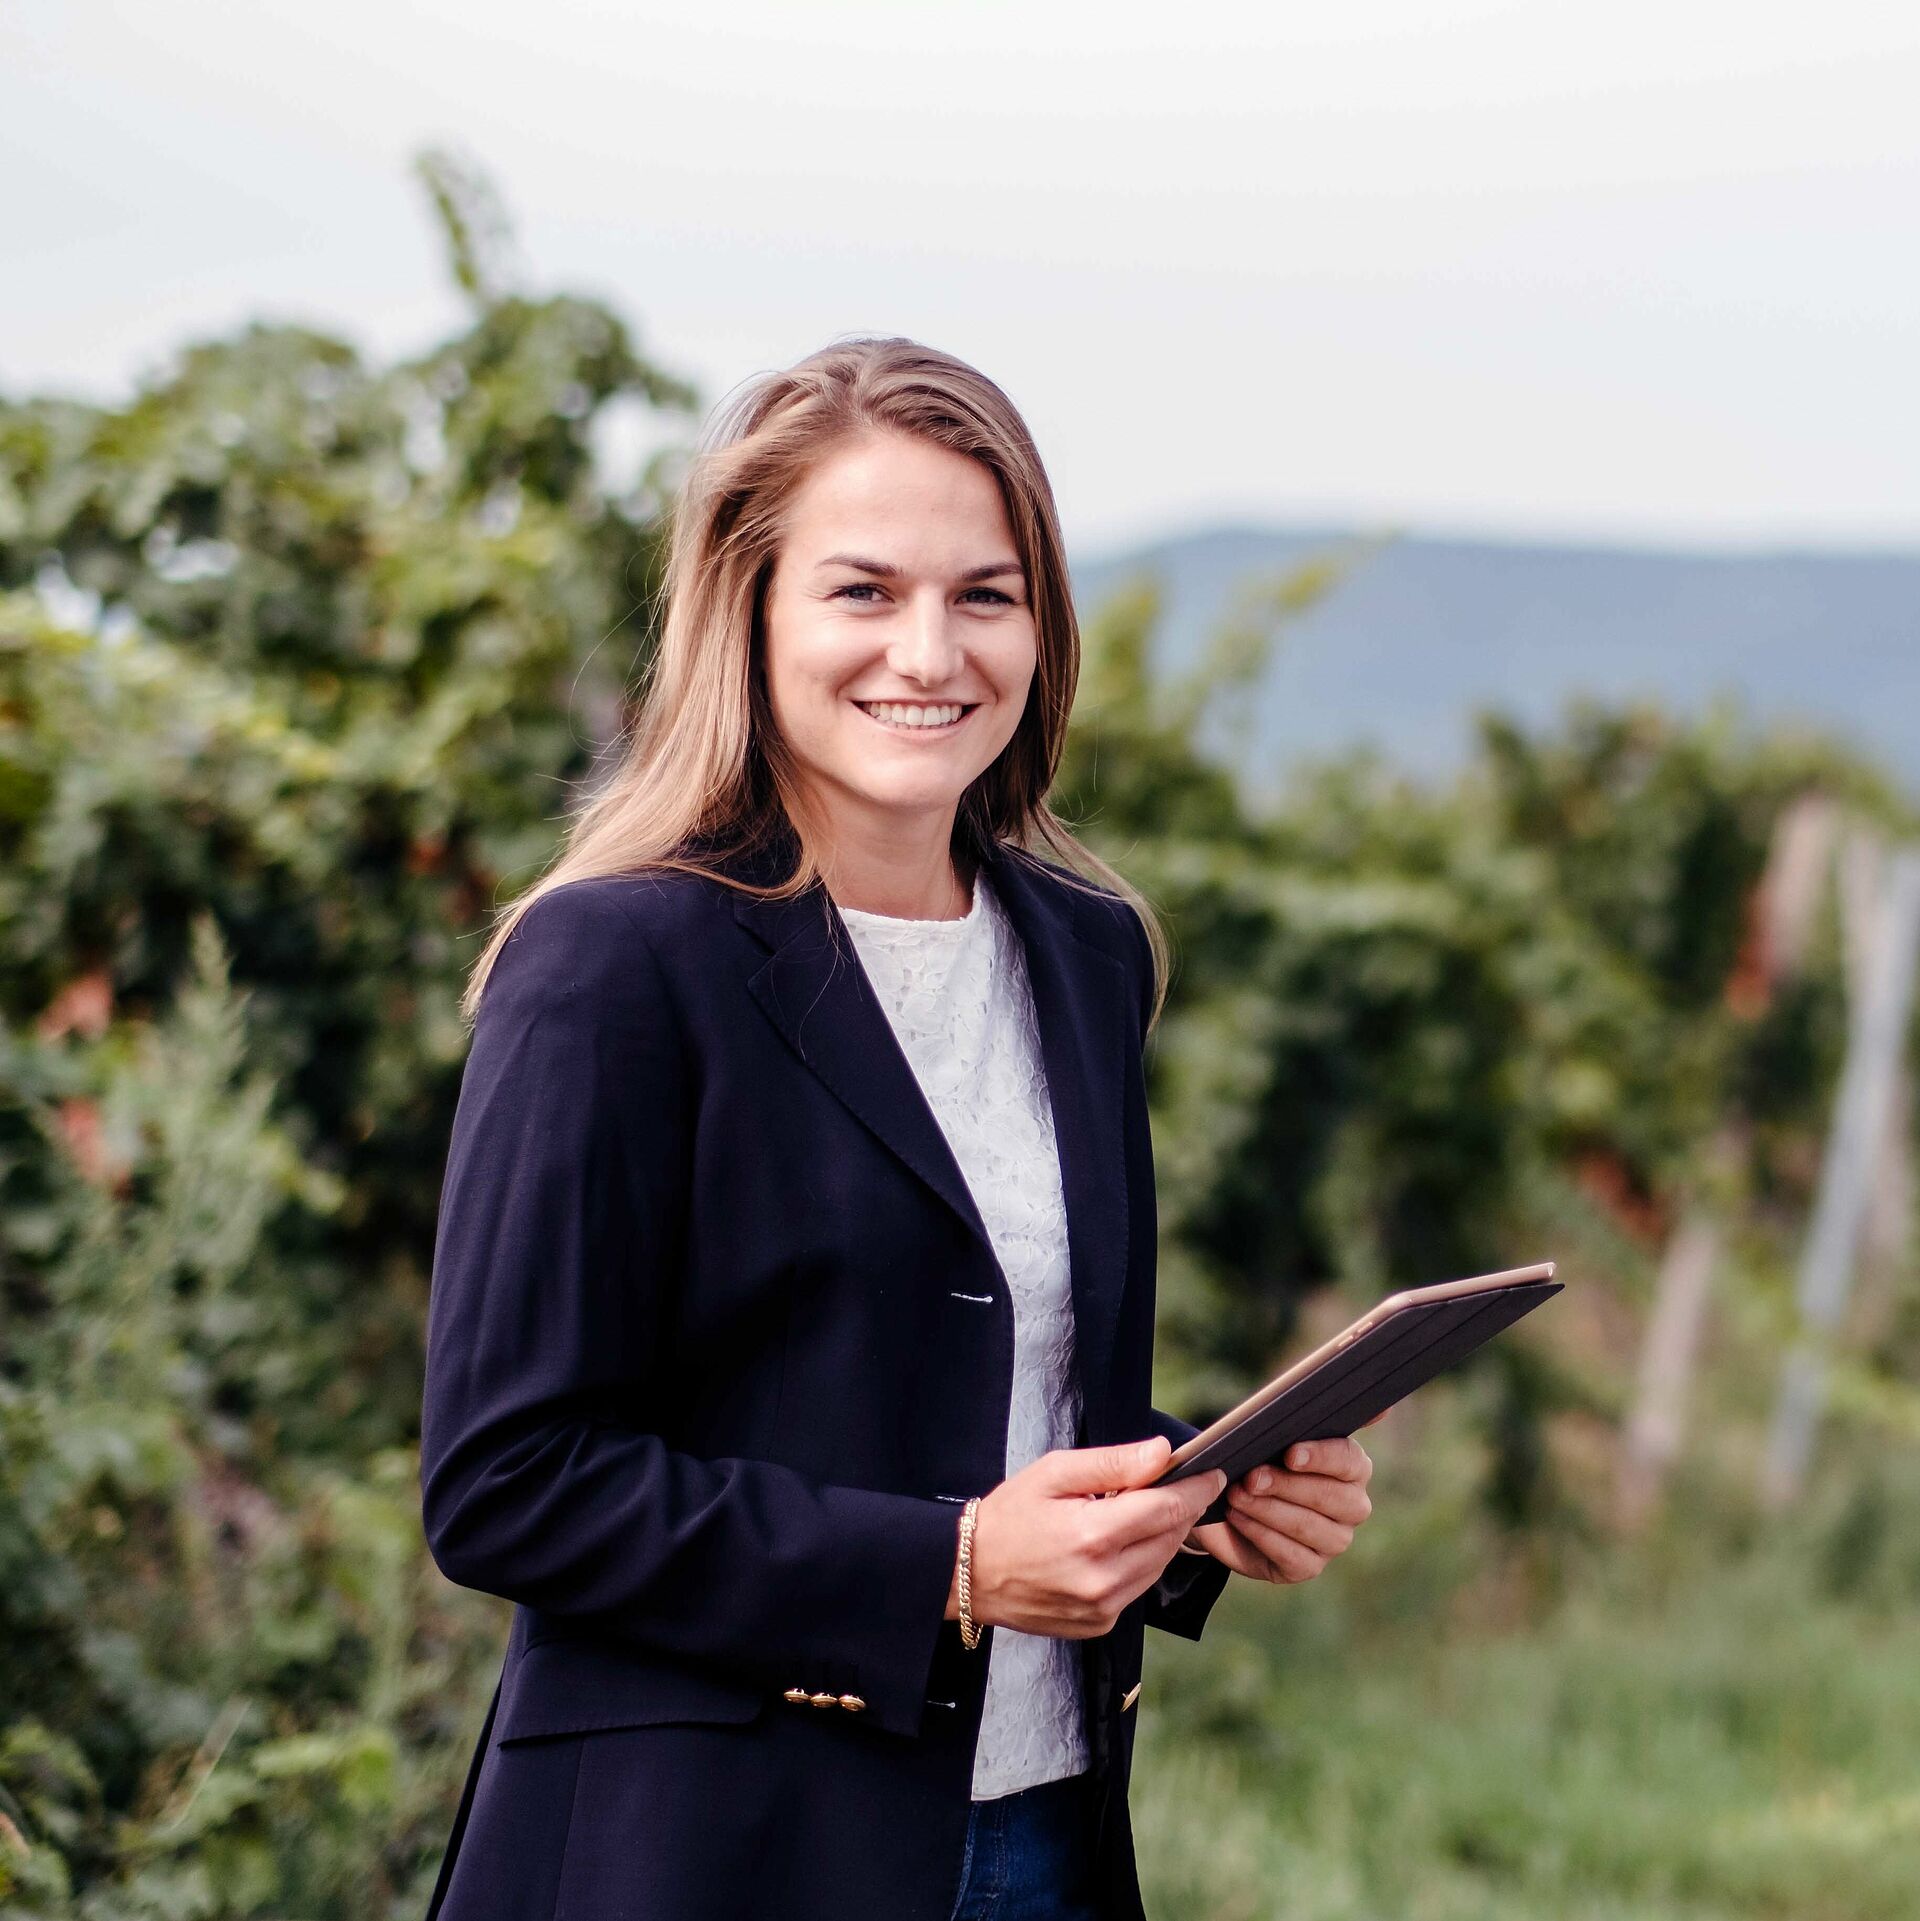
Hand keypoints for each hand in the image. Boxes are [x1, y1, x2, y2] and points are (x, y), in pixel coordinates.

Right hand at [946, 1436, 1226, 1638]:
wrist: (969, 1574)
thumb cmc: (1009, 1515)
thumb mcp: (1055, 1472)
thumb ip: (1113, 1464)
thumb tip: (1163, 1453)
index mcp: (1093, 1536)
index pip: (1168, 1508)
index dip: (1197, 1488)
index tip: (1214, 1471)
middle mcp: (1104, 1579)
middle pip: (1171, 1538)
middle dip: (1183, 1508)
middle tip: (1183, 1483)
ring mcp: (1103, 1608)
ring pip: (1161, 1564)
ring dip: (1164, 1535)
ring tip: (1146, 1509)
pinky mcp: (1100, 1624)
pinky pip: (1139, 1587)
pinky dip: (1141, 1561)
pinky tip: (1119, 1542)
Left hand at [1182, 1433, 1374, 1584]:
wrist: (1231, 1504)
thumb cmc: (1264, 1460)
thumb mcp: (1278, 1434)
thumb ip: (1314, 1415)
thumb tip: (1382, 1409)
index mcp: (1353, 1468)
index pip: (1350, 1461)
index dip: (1321, 1457)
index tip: (1290, 1454)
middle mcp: (1352, 1506)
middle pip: (1330, 1497)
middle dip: (1286, 1485)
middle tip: (1251, 1477)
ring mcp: (1334, 1541)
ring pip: (1308, 1527)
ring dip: (1267, 1509)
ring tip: (1236, 1496)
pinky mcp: (1309, 1567)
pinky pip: (1290, 1554)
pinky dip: (1260, 1533)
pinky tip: (1238, 1517)